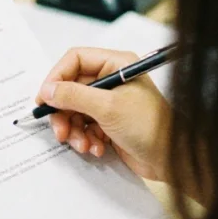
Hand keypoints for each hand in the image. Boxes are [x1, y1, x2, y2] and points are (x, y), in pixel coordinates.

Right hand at [38, 47, 171, 181]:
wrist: (172, 158)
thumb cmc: (150, 126)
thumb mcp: (108, 108)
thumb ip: (74, 96)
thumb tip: (48, 90)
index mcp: (116, 64)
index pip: (75, 60)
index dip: (57, 77)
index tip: (45, 98)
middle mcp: (111, 80)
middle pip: (71, 88)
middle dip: (64, 111)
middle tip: (60, 131)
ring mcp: (109, 102)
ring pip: (75, 110)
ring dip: (74, 130)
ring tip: (82, 145)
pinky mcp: (108, 122)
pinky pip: (84, 126)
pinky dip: (85, 139)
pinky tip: (96, 148)